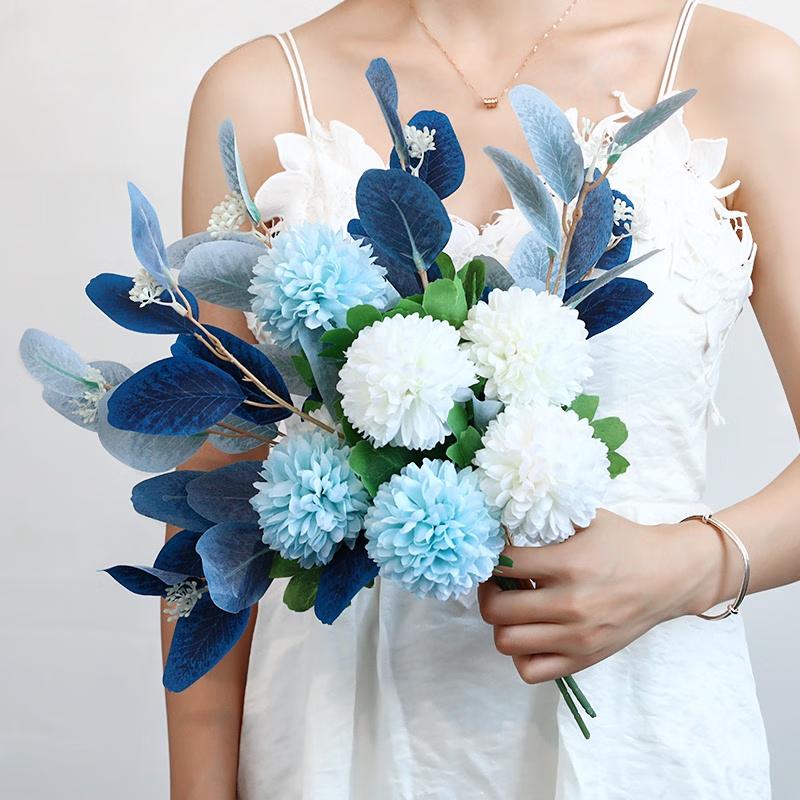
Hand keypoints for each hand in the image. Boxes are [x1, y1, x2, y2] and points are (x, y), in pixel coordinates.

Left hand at [478, 509, 721, 683]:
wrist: (669, 576)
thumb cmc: (624, 543)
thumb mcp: (586, 518)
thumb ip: (546, 519)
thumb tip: (503, 519)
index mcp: (568, 564)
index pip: (504, 565)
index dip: (492, 557)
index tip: (497, 554)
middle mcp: (570, 604)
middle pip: (496, 609)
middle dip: (488, 591)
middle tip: (496, 582)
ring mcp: (576, 637)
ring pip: (506, 642)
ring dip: (501, 623)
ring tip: (513, 607)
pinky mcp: (584, 658)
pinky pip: (531, 670)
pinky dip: (521, 654)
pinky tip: (530, 632)